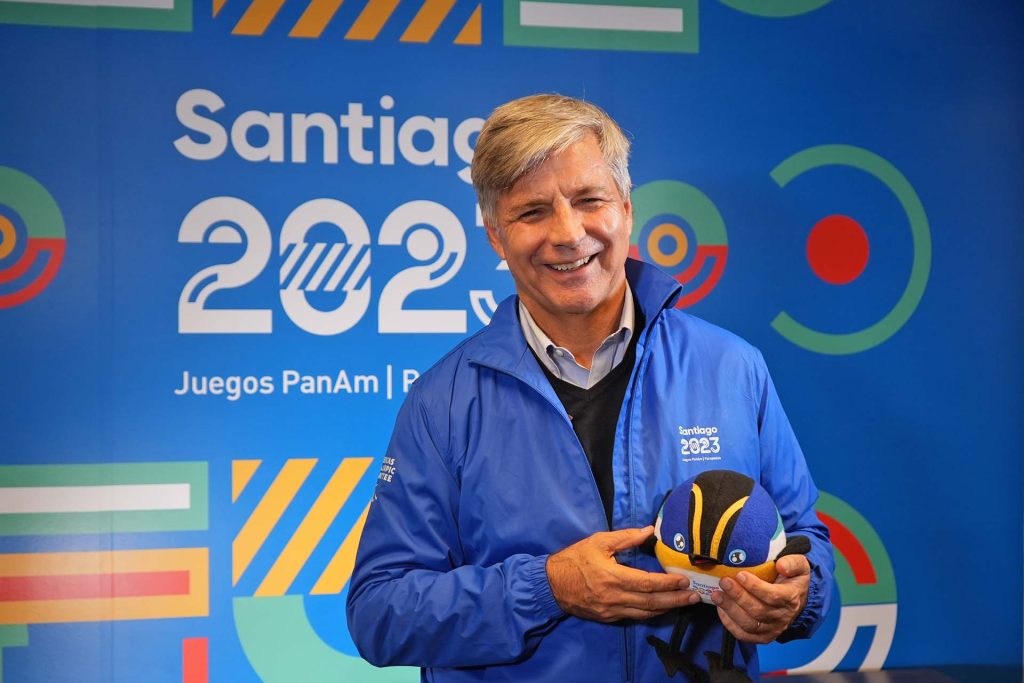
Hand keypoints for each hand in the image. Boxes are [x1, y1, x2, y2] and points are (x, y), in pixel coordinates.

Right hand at [546, 526, 700, 622]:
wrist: (551, 584)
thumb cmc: (574, 559)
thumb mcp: (598, 542)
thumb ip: (626, 537)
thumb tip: (650, 530)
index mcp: (613, 577)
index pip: (649, 583)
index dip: (669, 583)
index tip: (685, 580)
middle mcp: (615, 598)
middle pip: (652, 602)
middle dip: (676, 600)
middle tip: (694, 597)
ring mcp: (612, 611)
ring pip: (646, 613)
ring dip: (667, 609)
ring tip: (683, 603)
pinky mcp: (608, 618)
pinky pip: (634, 616)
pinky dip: (650, 613)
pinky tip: (660, 608)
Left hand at [710, 554, 809, 643]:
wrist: (796, 600)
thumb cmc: (792, 579)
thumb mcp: (800, 566)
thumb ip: (793, 563)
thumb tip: (781, 565)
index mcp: (791, 598)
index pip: (773, 596)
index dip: (755, 587)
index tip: (740, 575)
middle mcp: (782, 617)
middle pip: (758, 611)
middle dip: (738, 596)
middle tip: (724, 582)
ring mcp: (772, 629)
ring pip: (749, 624)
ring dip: (730, 609)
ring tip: (717, 595)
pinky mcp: (763, 637)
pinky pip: (744, 635)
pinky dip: (730, 624)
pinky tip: (720, 609)